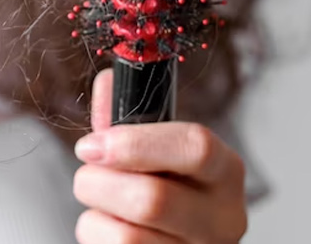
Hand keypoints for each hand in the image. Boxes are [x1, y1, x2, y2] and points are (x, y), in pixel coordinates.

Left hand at [71, 69, 246, 243]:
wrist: (173, 238)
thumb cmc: (163, 186)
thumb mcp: (154, 148)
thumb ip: (127, 116)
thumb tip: (107, 81)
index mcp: (225, 171)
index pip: (196, 147)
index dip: (136, 143)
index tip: (92, 144)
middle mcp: (223, 219)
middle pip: (153, 200)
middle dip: (98, 183)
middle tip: (86, 177)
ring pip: (128, 237)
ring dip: (94, 215)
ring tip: (99, 205)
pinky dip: (96, 237)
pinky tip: (109, 229)